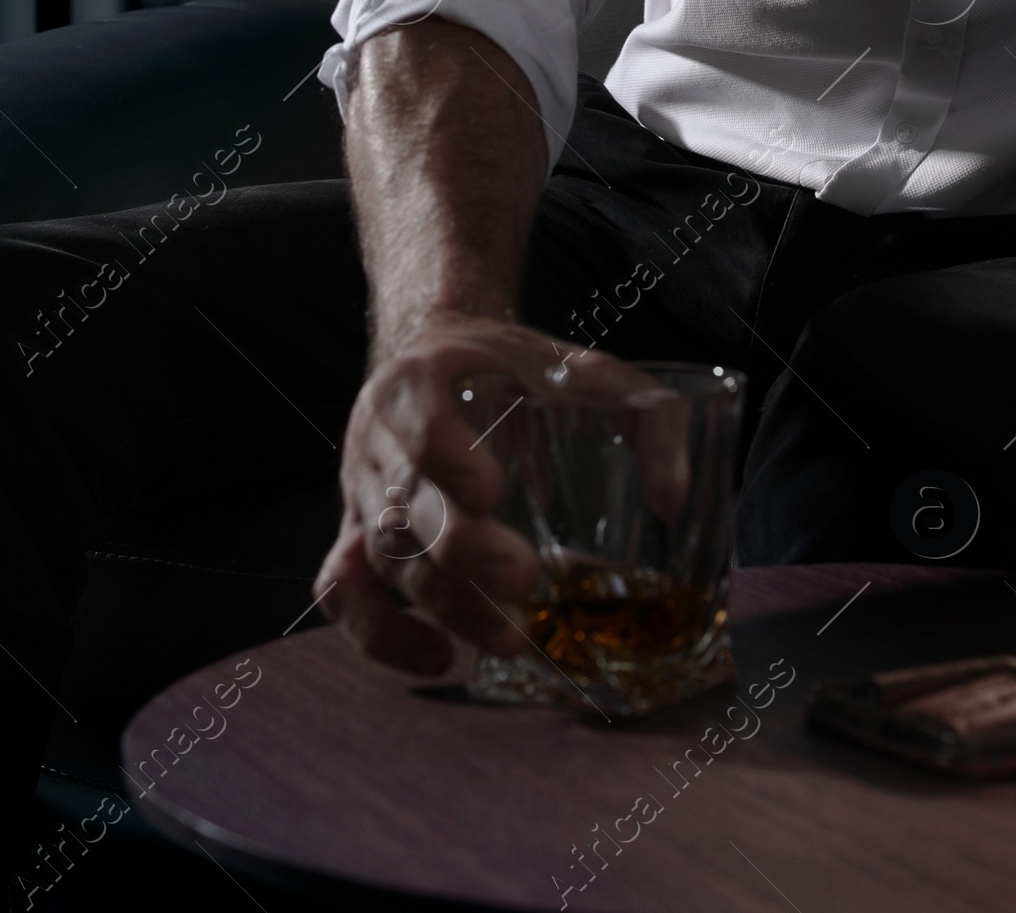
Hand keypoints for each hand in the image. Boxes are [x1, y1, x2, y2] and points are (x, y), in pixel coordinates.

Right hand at [316, 313, 672, 674]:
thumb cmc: (514, 368)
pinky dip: (379, 636)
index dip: (444, 456)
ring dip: (442, 604)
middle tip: (523, 581)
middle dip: (461, 549)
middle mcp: (378, 438)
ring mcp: (359, 493)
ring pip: (379, 558)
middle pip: (401, 502)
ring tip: (507, 641)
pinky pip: (341, 594)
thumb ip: (647, 419)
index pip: (416, 418)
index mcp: (421, 379)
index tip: (493, 491)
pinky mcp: (354, 538)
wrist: (438, 355)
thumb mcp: (586, 369)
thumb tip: (674, 500)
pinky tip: (440, 659)